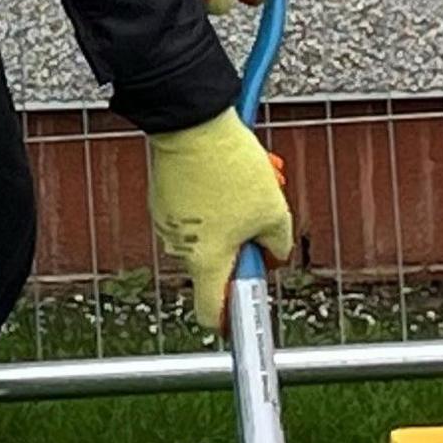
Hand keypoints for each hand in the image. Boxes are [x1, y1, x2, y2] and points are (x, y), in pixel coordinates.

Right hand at [144, 109, 294, 333]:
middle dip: (241, 248)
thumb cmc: (228, 167)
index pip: (211, 312)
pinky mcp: (164, 195)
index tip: (243, 318)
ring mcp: (167, 220)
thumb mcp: (274, 209)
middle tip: (260, 220)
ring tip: (245, 186)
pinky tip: (228, 174)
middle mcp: (179, 247)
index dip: (229, 321)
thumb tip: (274, 250)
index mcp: (205, 260)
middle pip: (215, 266)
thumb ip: (279, 242)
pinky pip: (195, 211)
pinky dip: (213, 200)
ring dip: (229, 219)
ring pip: (207, 234)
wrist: (192, 121)